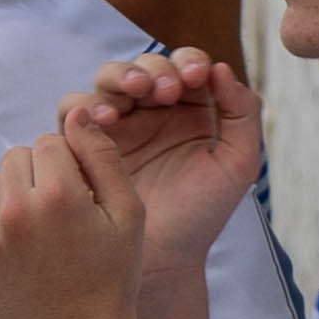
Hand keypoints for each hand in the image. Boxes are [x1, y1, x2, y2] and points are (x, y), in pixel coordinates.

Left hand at [0, 126, 154, 318]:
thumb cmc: (112, 282)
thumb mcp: (128, 216)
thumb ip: (103, 157)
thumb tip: (76, 112)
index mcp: (59, 194)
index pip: (49, 140)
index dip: (69, 162)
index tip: (81, 194)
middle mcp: (16, 212)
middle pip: (16, 157)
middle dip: (39, 174)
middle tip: (61, 211)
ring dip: (13, 197)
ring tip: (41, 232)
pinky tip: (25, 259)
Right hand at [73, 53, 273, 277]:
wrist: (163, 257)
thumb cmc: (202, 213)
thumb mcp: (237, 163)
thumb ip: (242, 114)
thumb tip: (221, 68)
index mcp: (191, 108)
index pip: (187, 65)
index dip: (189, 61)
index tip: (196, 78)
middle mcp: (152, 110)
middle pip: (146, 64)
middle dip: (154, 67)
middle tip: (163, 89)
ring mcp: (118, 123)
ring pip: (109, 78)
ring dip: (120, 76)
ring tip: (134, 92)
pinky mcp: (86, 141)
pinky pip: (75, 110)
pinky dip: (87, 104)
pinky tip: (105, 119)